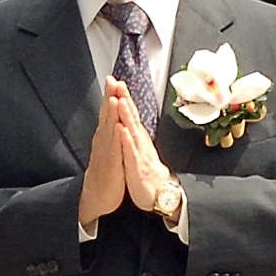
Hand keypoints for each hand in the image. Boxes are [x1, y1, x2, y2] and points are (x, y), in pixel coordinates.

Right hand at [78, 79, 134, 225]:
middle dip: (109, 97)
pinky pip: (114, 148)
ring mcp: (106, 152)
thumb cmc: (106, 172)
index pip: (108, 112)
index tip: (114, 79)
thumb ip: (111, 134)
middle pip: (106, 115)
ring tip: (112, 98)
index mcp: (105, 136)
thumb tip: (114, 120)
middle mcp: (103, 141)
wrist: (98, 196)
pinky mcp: (111, 164)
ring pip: (109, 129)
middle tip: (111, 79)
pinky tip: (118, 127)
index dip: (111, 95)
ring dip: (110, 113)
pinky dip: (115, 137)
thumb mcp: (109, 149)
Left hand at [119, 86, 180, 224]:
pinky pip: (131, 152)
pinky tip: (122, 130)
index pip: (130, 114)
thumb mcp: (139, 148)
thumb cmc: (147, 171)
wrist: (158, 194)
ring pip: (132, 131)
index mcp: (138, 137)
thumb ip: (135, 133)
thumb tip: (130, 119)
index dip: (124, 97)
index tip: (117, 82)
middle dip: (125, 99)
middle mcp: (140, 141)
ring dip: (126, 115)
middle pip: (132, 117)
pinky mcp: (138, 166)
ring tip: (120, 100)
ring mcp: (140, 152)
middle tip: (119, 83)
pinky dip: (127, 140)